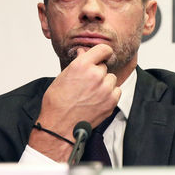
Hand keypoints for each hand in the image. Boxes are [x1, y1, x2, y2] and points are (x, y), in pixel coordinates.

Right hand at [29, 44, 120, 160]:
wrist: (60, 124)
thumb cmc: (57, 102)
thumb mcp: (63, 76)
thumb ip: (78, 63)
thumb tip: (84, 52)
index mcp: (82, 65)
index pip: (103, 49)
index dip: (102, 53)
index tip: (102, 56)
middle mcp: (96, 75)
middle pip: (104, 66)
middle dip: (97, 72)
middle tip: (86, 83)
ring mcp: (106, 88)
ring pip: (111, 79)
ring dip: (104, 83)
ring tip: (90, 93)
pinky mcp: (112, 101)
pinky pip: (116, 91)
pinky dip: (109, 94)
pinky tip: (97, 99)